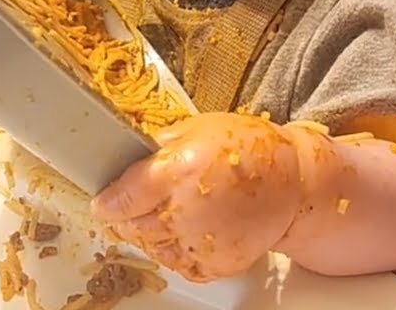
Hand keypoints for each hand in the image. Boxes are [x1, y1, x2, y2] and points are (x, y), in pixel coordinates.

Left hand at [92, 113, 304, 280]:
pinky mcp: (219, 262)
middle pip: (133, 228)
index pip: (124, 199)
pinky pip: (181, 267)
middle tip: (129, 209)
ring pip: (153, 249)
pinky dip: (174, 254)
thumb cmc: (247, 149)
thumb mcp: (195, 129)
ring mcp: (203, 241)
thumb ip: (158, 147)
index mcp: (177, 172)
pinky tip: (182, 234)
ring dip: (148, 236)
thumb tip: (124, 155)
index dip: (107, 203)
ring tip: (162, 216)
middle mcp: (187, 210)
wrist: (294, 183)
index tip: (101, 203)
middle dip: (125, 219)